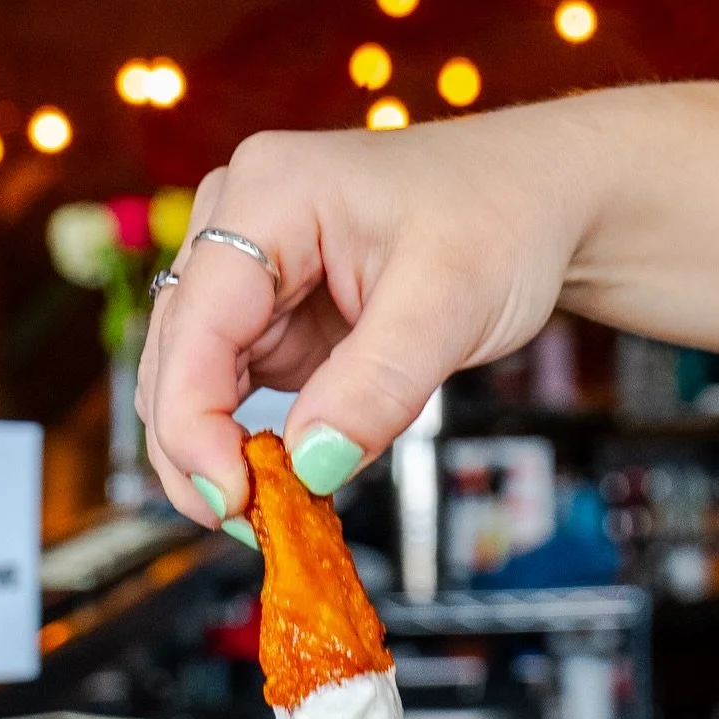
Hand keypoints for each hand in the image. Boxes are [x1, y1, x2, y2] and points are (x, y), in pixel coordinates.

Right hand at [138, 106, 596, 527]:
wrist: (542, 197)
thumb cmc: (503, 217)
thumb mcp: (451, 303)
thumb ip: (377, 387)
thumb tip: (310, 466)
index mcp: (270, 192)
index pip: (196, 321)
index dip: (194, 420)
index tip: (233, 497)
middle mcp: (239, 220)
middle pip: (176, 354)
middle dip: (198, 448)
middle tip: (251, 526)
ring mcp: (250, 267)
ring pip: (193, 377)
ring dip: (218, 450)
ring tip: (270, 513)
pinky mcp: (272, 308)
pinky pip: (235, 385)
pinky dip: (251, 439)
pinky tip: (282, 481)